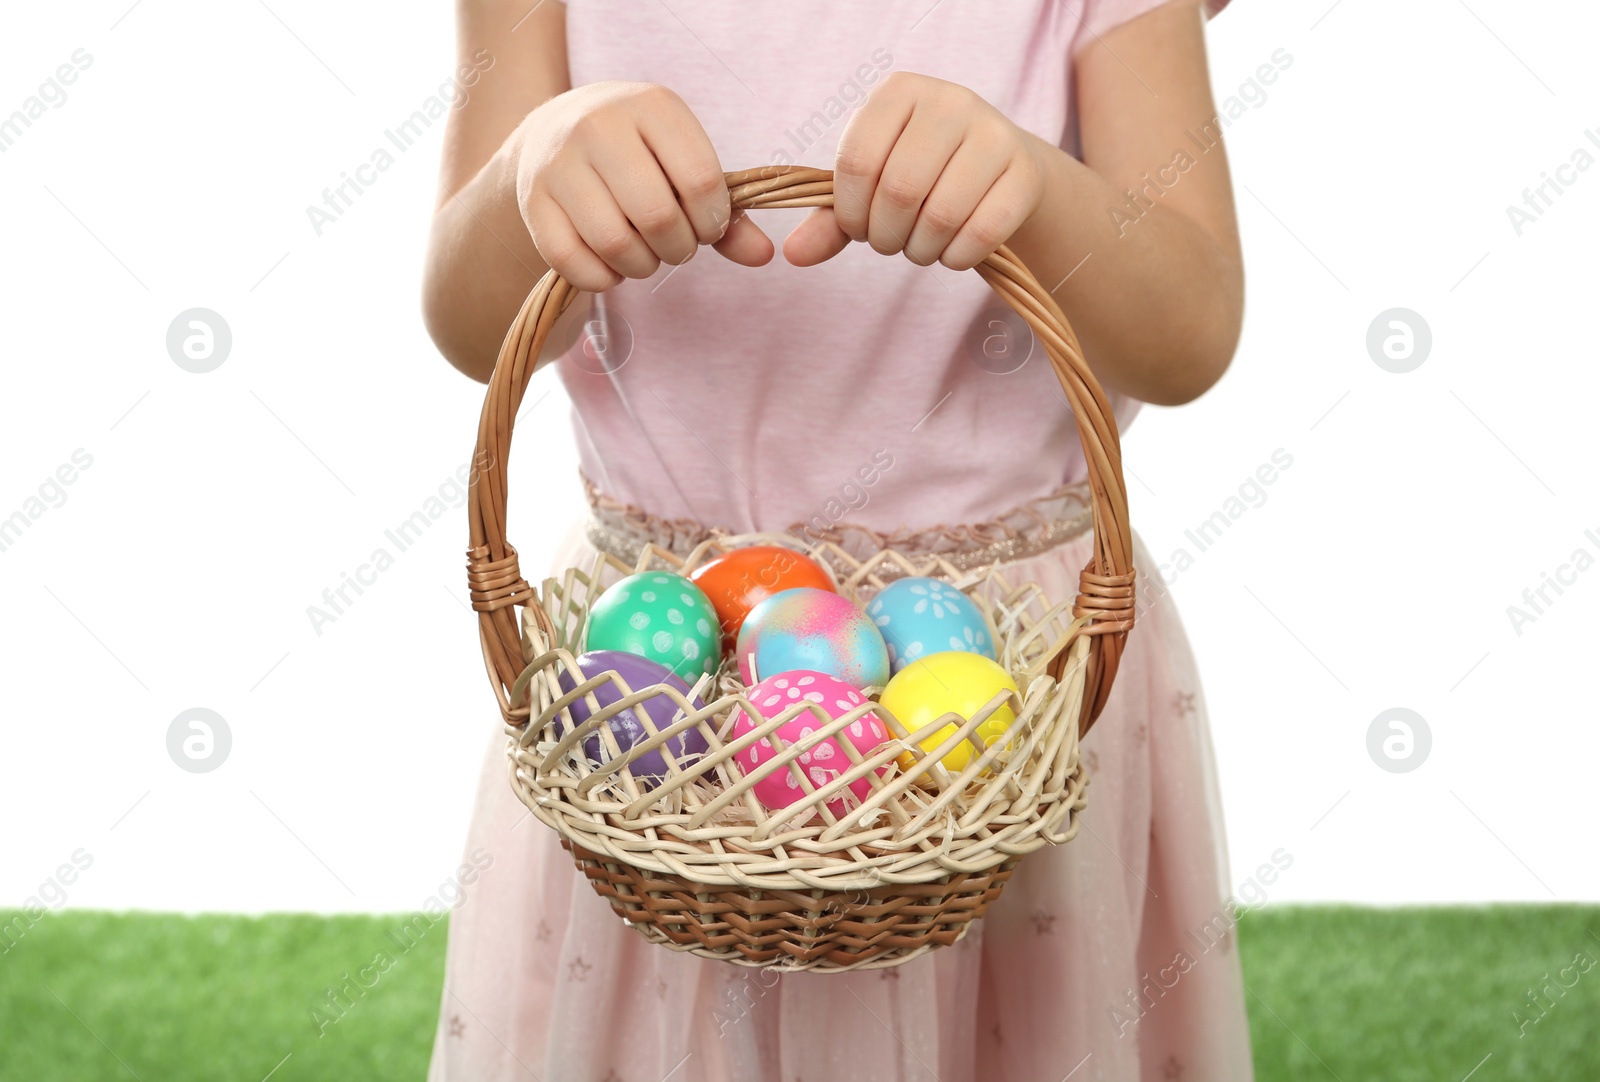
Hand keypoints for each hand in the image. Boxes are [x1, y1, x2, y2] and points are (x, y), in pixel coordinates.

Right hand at [513, 81, 772, 290]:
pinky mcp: (533, 201)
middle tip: (676, 247)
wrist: (554, 135)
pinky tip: (611, 265)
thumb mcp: (685, 166)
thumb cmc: (641, 158)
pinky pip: (575, 262)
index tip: (707, 227)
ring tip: (646, 256)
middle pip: (658, 217)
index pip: (701, 181)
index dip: (713, 222)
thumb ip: (728, 214)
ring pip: (616, 244)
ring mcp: (559, 161)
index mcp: (652, 106)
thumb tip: (765, 257)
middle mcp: (599, 125)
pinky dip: (603, 279)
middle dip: (679, 249)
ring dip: (642, 267)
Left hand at [785, 72, 1046, 271]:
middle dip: (886, 236)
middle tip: (891, 242)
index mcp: (900, 92)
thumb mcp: (874, 187)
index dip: (850, 212)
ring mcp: (994, 133)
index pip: (857, 160)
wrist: (1000, 171)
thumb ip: (833, 218)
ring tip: (920, 247)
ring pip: (941, 215)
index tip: (858, 228)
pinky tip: (953, 253)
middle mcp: (950, 101)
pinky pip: (982, 233)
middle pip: (899, 190)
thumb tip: (793, 254)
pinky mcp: (1025, 173)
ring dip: (921, 251)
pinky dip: (957, 258)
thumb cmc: (924, 177)